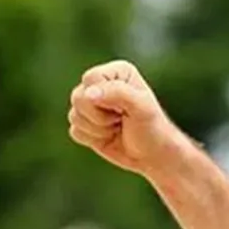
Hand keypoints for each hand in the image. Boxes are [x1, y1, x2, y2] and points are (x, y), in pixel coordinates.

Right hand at [68, 59, 184, 176]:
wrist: (154, 155)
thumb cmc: (153, 129)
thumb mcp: (142, 108)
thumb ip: (118, 93)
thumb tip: (88, 93)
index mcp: (117, 72)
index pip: (91, 79)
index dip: (104, 98)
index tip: (125, 109)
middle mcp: (101, 84)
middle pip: (78, 97)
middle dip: (100, 116)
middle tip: (121, 120)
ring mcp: (90, 104)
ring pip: (74, 115)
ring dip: (98, 129)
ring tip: (117, 128)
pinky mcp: (84, 122)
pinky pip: (75, 131)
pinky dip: (92, 139)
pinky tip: (109, 137)